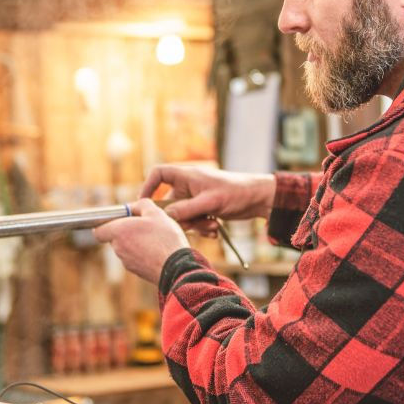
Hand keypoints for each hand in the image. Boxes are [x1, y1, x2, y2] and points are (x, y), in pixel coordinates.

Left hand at [92, 199, 189, 282]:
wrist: (177, 267)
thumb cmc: (165, 238)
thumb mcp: (156, 213)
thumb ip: (142, 205)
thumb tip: (134, 207)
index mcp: (118, 232)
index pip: (98, 230)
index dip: (105, 224)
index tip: (119, 219)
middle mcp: (118, 248)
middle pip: (115, 237)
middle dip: (126, 231)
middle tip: (144, 225)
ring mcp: (127, 262)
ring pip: (127, 248)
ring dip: (136, 241)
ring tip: (155, 237)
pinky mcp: (137, 271)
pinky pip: (136, 258)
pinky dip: (143, 253)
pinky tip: (158, 249)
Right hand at [141, 165, 275, 235]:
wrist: (258, 199)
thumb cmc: (236, 193)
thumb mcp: (210, 202)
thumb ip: (186, 209)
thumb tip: (165, 217)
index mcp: (187, 176)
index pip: (159, 174)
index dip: (148, 186)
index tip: (145, 204)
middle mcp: (188, 186)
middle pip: (169, 203)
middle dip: (180, 218)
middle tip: (193, 225)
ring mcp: (195, 198)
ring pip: (182, 216)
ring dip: (194, 225)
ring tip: (211, 227)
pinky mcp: (203, 209)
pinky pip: (193, 221)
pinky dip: (201, 227)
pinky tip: (215, 230)